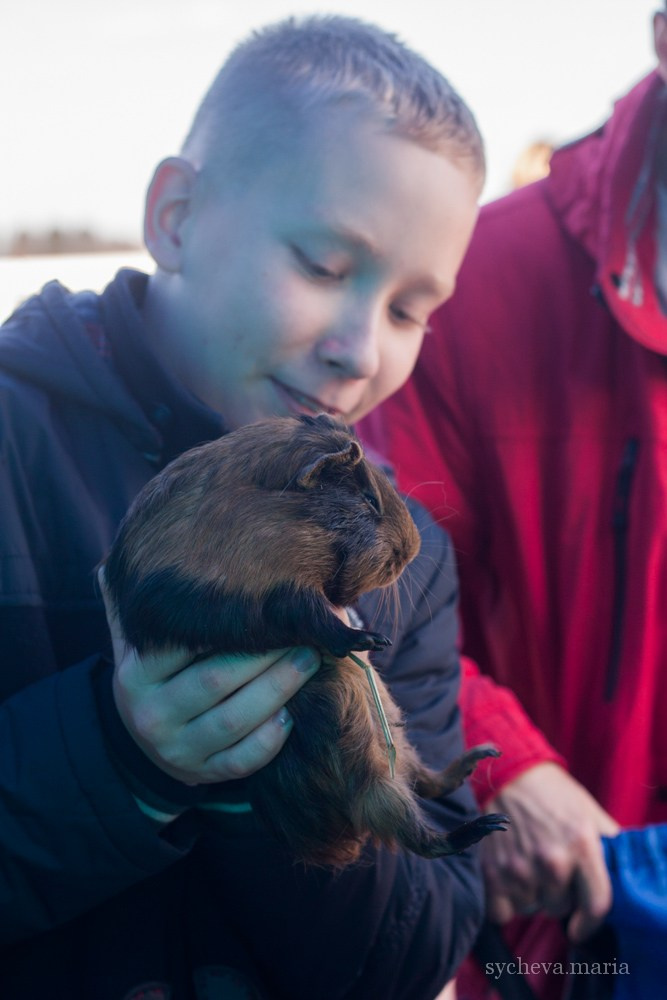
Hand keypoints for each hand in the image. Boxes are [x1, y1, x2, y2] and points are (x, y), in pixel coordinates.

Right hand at [99, 568, 320, 784]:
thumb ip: (132, 605)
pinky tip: (293, 715)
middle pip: (215, 681)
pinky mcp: (203, 775)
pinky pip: (241, 761)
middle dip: (265, 655)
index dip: (226, 625)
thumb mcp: (136, 643)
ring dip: (279, 690)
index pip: (182, 644)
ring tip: (310, 660)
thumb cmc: (156, 675)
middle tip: (304, 631)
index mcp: (135, 674)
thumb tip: (116, 561)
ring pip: (234, 722)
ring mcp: (176, 750)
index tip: (262, 602)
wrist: (143, 744)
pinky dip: (270, 741)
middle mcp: (150, 714)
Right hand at [481, 763, 619, 942]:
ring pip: (529, 909)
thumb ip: (609, 846)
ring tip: (526, 865)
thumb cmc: (551, 794)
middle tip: (547, 869)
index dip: (589, 923)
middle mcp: (551, 859)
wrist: (507, 772)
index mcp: (580, 844)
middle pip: (558, 908)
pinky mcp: (491, 870)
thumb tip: (623, 874)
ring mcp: (518, 867)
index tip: (580, 927)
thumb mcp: (588, 812)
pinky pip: (501, 913)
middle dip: (555, 894)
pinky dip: (502, 900)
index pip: (595, 904)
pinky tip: (505, 877)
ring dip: (528, 894)